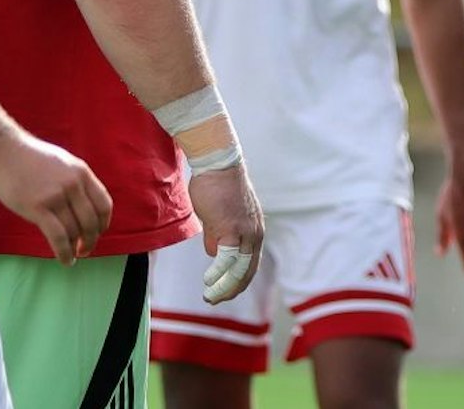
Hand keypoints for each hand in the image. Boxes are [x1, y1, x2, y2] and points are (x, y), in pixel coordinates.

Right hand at [0, 133, 112, 265]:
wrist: (2, 149)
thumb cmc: (28, 158)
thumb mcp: (62, 163)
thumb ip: (75, 182)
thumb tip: (83, 207)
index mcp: (81, 172)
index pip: (104, 204)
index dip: (103, 224)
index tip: (97, 233)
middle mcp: (73, 184)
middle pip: (91, 222)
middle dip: (90, 240)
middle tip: (85, 249)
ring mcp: (56, 196)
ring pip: (74, 231)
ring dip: (75, 248)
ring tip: (72, 255)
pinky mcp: (38, 208)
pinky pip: (58, 238)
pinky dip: (65, 253)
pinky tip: (65, 260)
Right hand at [187, 163, 262, 301]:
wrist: (218, 163)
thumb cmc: (216, 185)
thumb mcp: (219, 216)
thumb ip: (218, 234)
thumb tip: (213, 253)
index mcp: (254, 231)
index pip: (250, 265)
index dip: (237, 282)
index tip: (223, 291)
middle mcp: (254, 235)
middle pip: (246, 272)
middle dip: (230, 290)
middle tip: (214, 300)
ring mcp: (245, 233)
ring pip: (237, 270)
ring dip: (223, 287)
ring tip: (209, 296)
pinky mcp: (231, 229)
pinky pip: (226, 259)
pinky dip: (217, 274)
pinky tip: (208, 281)